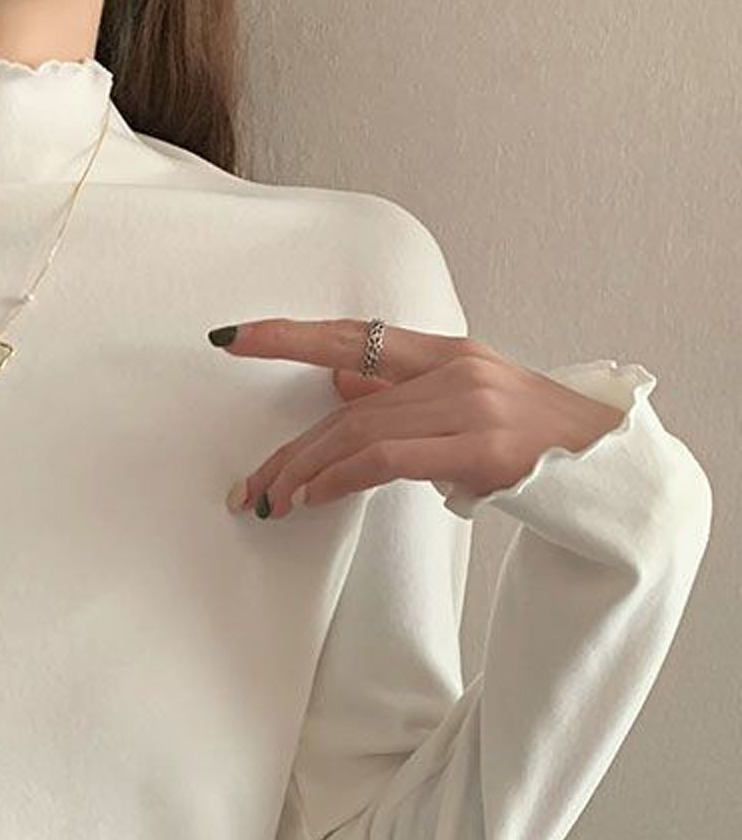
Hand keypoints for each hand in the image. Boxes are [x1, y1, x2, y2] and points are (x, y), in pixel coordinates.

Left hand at [212, 318, 628, 518]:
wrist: (605, 470)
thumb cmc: (532, 441)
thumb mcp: (463, 405)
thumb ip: (401, 394)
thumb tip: (339, 383)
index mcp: (447, 353)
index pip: (350, 338)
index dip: (288, 337)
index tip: (233, 340)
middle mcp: (455, 370)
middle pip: (344, 408)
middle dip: (287, 451)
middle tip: (248, 487)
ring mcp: (471, 406)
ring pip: (358, 433)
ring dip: (304, 473)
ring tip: (273, 502)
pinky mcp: (481, 447)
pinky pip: (388, 459)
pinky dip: (340, 478)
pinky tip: (314, 497)